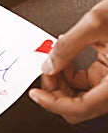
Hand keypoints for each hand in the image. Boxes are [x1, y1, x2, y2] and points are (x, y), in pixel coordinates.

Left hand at [29, 0, 107, 122]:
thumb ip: (68, 46)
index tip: (35, 94)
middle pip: (79, 106)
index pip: (80, 108)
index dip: (52, 104)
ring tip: (55, 60)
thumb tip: (48, 65)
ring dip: (62, 81)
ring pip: (81, 95)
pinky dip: (72, 73)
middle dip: (56, 90)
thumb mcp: (96, 23)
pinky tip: (67, 58)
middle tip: (46, 71)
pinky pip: (87, 83)